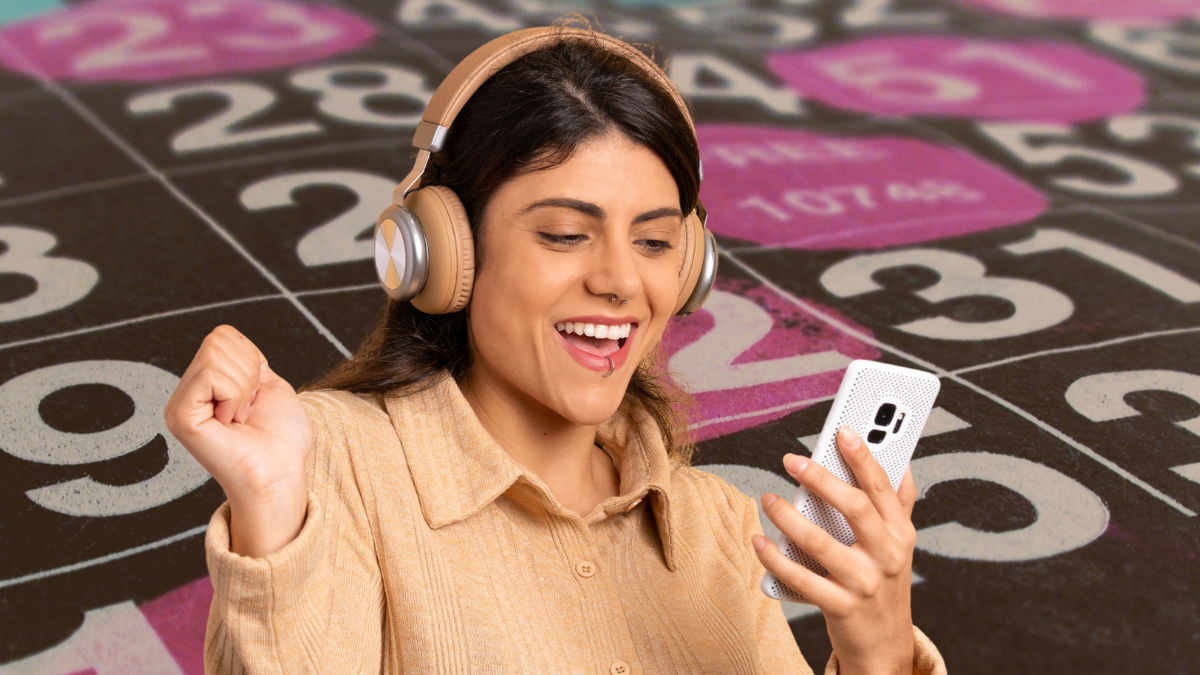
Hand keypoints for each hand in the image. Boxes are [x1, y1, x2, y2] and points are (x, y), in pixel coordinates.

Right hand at [164, 325, 311, 556]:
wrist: (280, 473)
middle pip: (217, 340)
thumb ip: (247, 360)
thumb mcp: (269, 385)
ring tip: (240, 417)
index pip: (222, 335)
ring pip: (214, 355)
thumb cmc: (281, 439)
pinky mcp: (180, 416)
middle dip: (248, 372)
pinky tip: (230, 422)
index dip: (251, 360)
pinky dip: (234, 395)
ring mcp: (179, 405)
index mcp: (205, 385)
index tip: (255, 396)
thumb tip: (227, 337)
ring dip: (243, 387)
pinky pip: (210, 376)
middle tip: (248, 409)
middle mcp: (186, 393)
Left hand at [752, 426, 917, 674]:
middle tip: (791, 460)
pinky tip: (759, 541)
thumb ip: (899, 504)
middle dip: (821, 479)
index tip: (842, 431)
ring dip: (788, 517)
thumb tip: (901, 461)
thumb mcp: (900, 544)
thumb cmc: (885, 584)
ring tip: (767, 499)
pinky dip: (775, 559)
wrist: (885, 647)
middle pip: (855, 507)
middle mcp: (888, 555)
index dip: (863, 457)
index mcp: (901, 533)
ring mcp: (864, 583)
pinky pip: (801, 579)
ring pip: (820, 542)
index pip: (882, 487)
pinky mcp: (841, 607)